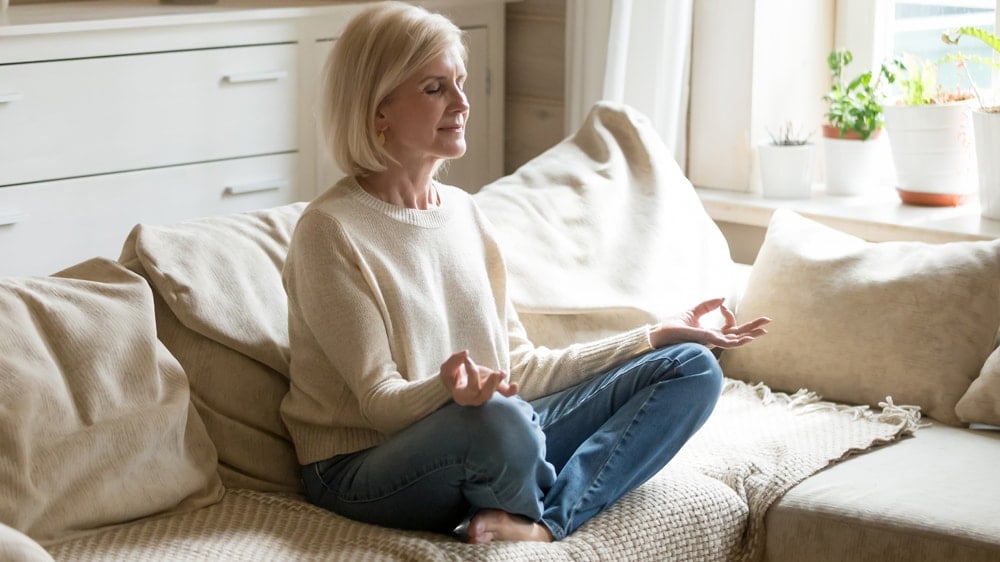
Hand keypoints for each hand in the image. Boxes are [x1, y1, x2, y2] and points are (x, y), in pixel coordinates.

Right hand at [440, 350, 518, 406]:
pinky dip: (511, 391)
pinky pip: (504, 393)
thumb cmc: (452, 375)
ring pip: (493, 392)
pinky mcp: (494, 387)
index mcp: (462, 396)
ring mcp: (486, 393)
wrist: (458, 378)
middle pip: (485, 395)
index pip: (470, 388)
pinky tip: (515, 385)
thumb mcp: (447, 368)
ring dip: (498, 382)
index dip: (471, 373)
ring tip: (500, 372)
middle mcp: (475, 398)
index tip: (467, 358)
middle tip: (495, 374)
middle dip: (491, 385)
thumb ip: (454, 360)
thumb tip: (465, 353)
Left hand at [649, 297, 769, 348]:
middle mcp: (712, 340)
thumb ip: (707, 306)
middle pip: (737, 334)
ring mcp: (709, 342)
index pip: (729, 325)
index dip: (730, 314)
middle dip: (753, 328)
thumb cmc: (672, 327)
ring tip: (762, 332)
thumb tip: (723, 298)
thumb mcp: (692, 312)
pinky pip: (723, 343)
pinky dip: (735, 341)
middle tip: (768, 322)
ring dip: (748, 336)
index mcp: (711, 333)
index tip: (722, 305)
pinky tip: (746, 338)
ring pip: (733, 341)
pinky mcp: (703, 342)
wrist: (657, 335)